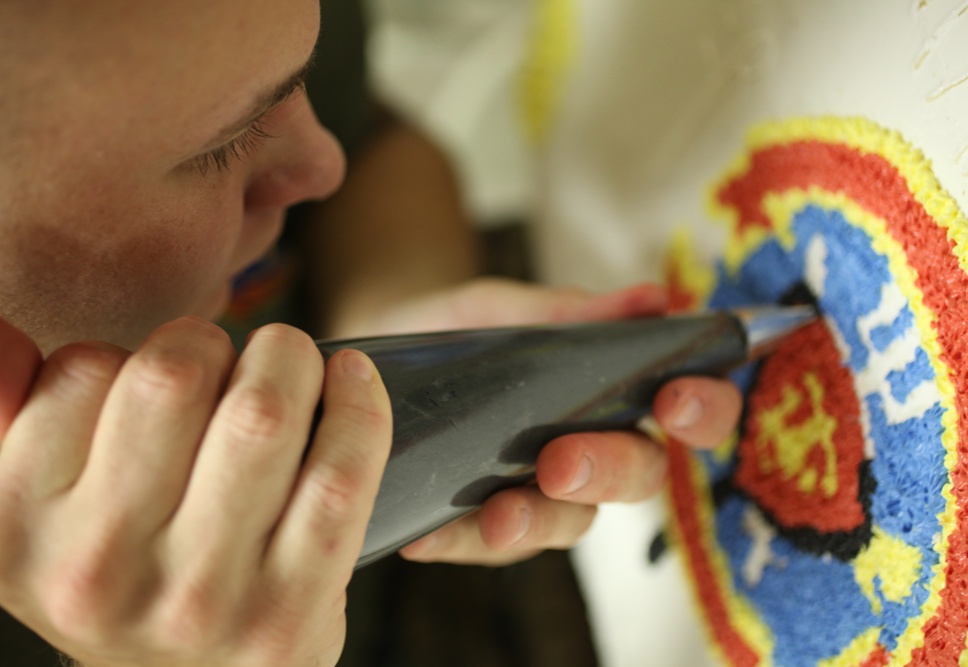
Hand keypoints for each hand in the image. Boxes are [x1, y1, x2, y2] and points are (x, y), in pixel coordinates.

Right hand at [0, 306, 390, 666]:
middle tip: (236, 361)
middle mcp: (96, 572)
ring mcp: (198, 597)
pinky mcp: (289, 610)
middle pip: (175, 377)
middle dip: (216, 343)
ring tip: (291, 366)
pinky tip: (354, 382)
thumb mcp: (44, 508)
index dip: (137, 355)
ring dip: (288, 361)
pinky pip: (340, 475)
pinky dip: (359, 408)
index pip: (81, 372)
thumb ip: (14, 412)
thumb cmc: (125, 577)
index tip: (170, 382)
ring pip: (261, 414)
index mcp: (15, 533)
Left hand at [377, 278, 741, 565]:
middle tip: (562, 461)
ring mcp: (543, 496)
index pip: (693, 411)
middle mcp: (594, 451)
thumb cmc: (457, 331)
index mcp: (617, 395)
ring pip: (570, 524)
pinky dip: (456, 540)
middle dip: (609, 469)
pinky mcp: (485, 528)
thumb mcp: (500, 310)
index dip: (703, 409)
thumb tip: (651, 299)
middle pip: (639, 477)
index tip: (674, 399)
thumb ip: (567, 311)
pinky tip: (424, 535)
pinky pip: (483, 546)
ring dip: (539, 521)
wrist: (373, 361)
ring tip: (499, 514)